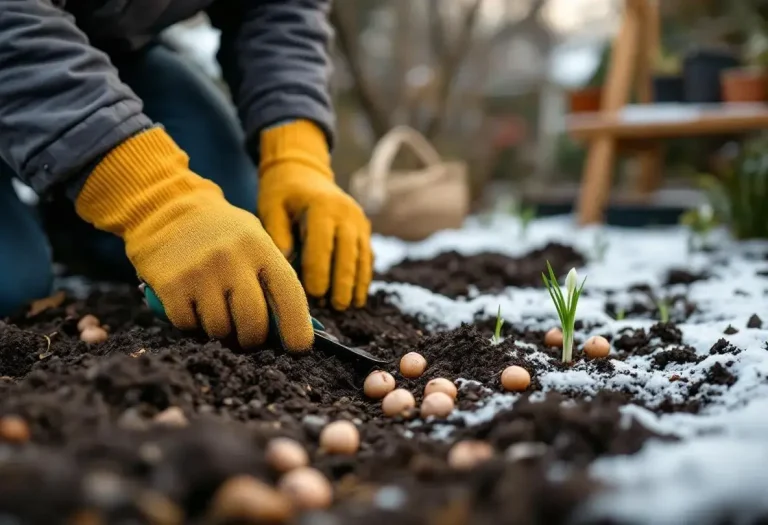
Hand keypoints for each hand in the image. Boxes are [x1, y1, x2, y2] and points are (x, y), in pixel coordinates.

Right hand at [75, 128, 313, 350]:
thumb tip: (295, 331)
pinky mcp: (171, 285)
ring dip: (220, 332)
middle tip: (247, 337)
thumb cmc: (222, 236)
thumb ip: (273, 282)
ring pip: (220, 330)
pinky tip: (192, 304)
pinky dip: (192, 325)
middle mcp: (232, 259)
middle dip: (252, 339)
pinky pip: (189, 326)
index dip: (297, 328)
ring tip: (216, 312)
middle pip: (253, 323)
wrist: (167, 209)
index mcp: (261, 248)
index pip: (289, 295)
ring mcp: (200, 272)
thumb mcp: (255, 244)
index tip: (299, 348)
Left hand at [259, 121, 372, 309]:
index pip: (322, 244)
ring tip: (349, 306)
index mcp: (321, 207)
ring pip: (362, 257)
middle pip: (347, 253)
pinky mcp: (364, 228)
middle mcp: (346, 213)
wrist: (303, 171)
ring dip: (356, 283)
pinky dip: (363, 276)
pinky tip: (357, 296)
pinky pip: (367, 255)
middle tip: (335, 308)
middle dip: (342, 283)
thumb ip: (277, 236)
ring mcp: (359, 220)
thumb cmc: (282, 193)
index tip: (314, 296)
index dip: (319, 272)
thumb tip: (286, 266)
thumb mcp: (271, 208)